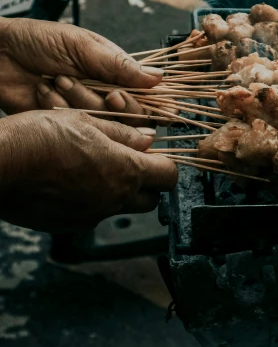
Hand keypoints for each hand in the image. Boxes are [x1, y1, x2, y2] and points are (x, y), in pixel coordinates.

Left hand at [0, 18, 161, 122]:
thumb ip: (119, 64)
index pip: (144, 93)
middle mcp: (101, 92)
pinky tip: (44, 92)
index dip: (147, 102)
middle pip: (127, 115)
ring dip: (80, 102)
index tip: (138, 102)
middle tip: (104, 94)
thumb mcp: (81, 45)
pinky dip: (59, 110)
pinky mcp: (63, 124)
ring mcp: (82, 109)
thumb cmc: (36, 40)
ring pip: (101, 123)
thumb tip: (158, 77)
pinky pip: (74, 129)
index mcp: (113, 70)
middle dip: (112, 104)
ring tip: (59, 80)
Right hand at [0, 110, 176, 231]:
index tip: (154, 155)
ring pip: (121, 208)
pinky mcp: (70, 225)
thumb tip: (148, 139)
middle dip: (146, 183)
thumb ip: (123, 134)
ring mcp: (92, 216)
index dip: (165, 164)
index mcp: (125, 172)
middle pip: (150, 199)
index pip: (169, 176)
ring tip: (95, 168)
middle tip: (128, 161)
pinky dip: (92, 200)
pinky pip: (93, 214)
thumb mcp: (86, 122)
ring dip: (119, 192)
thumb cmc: (40, 137)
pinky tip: (71, 180)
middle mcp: (114, 200)